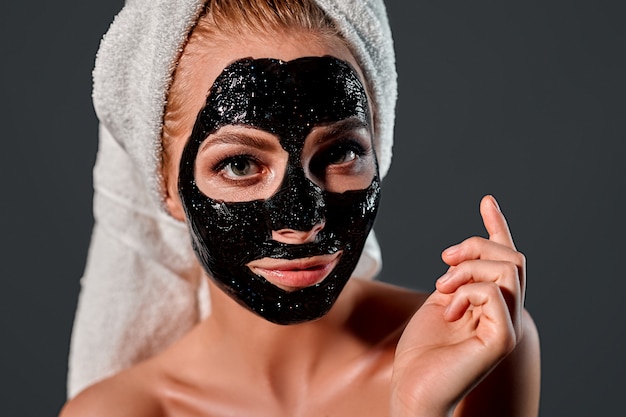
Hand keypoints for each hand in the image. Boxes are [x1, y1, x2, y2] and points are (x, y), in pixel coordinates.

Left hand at [391, 195, 525, 416]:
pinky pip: (496, 294)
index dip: (497, 227)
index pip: (504, 259)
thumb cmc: (423, 350)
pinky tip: (449, 307)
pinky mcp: (501, 341)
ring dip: (468, 269)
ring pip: (507, 270)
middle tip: (444, 259)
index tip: (486, 200)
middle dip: (476, 246)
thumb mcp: (439, 302)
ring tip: (442, 286)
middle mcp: (505, 313)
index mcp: (491, 303)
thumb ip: (457, 280)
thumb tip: (462, 256)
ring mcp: (507, 327)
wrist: (413, 387)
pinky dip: (468, 291)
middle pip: (511, 258)